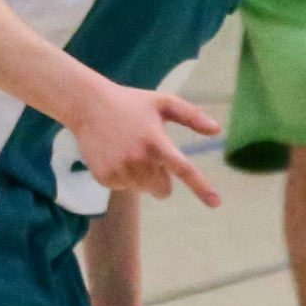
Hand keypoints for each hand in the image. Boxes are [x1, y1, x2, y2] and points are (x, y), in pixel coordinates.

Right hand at [67, 85, 222, 205]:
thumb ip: (192, 116)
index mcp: (156, 142)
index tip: (216, 203)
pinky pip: (123, 187)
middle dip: (161, 178)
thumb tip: (217, 130)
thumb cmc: (131, 103)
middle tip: (148, 154)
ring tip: (128, 149)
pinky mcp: (103, 176)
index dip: (201, 187)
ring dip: (141, 176)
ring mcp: (118, 169)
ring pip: (142, 188)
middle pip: (162, 189)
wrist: (88, 105)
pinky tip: (115, 154)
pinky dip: (123, 176)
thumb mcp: (164, 102)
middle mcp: (138, 159)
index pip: (184, 169)